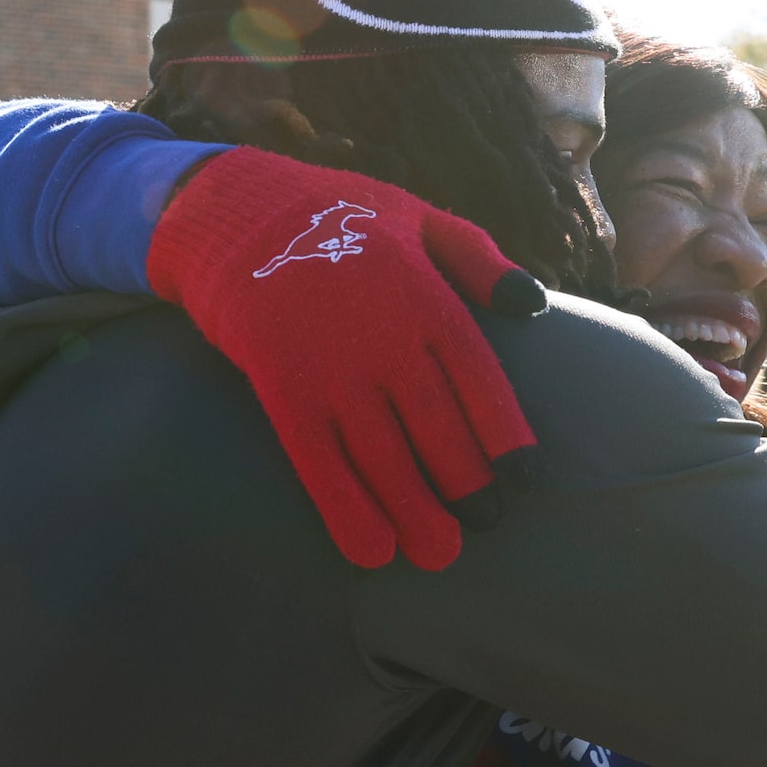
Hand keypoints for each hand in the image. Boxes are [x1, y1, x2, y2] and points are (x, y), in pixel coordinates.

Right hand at [146, 147, 541, 571]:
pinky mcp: (282, 388)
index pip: (476, 374)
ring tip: (440, 554)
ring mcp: (330, 366)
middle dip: (464, 483)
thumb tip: (534, 305)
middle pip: (435, 425)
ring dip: (413, 511)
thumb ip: (478, 258)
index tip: (524, 476)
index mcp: (422, 293)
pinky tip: (371, 551)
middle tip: (486, 524)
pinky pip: (318, 461)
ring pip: (382, 455)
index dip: (502, 430)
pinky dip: (346, 510)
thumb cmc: (335, 216)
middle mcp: (383, 335)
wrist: (233, 211)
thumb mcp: (416, 216)